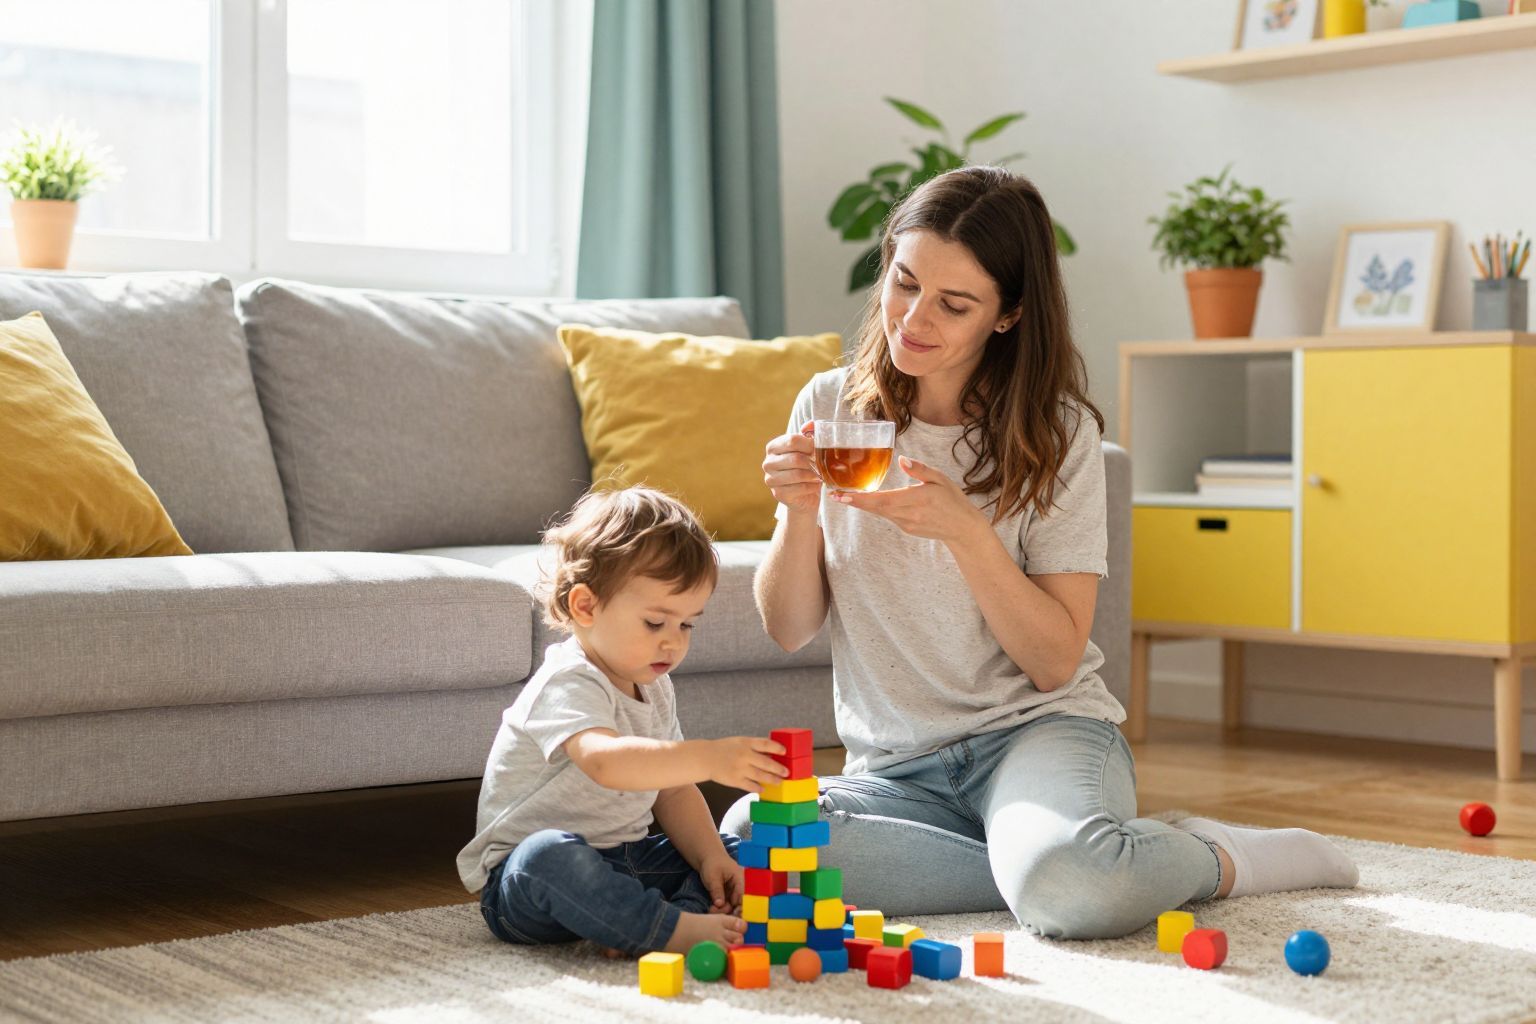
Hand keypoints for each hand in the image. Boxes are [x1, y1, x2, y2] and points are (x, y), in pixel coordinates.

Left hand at [699, 851, 743, 912]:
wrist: (707, 858)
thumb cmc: (712, 864)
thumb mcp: (713, 877)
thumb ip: (717, 890)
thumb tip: (720, 905)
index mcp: (741, 879)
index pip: (745, 895)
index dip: (741, 906)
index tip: (732, 914)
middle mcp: (740, 886)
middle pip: (739, 903)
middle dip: (728, 910)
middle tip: (714, 911)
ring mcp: (734, 891)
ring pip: (732, 906)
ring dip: (723, 911)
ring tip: (711, 910)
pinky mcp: (728, 895)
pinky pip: (727, 905)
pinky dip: (720, 908)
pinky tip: (712, 909)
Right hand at [706, 736, 787, 792]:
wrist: (706, 758)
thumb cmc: (725, 749)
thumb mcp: (739, 742)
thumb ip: (754, 747)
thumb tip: (773, 754)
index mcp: (746, 743)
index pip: (765, 744)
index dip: (777, 747)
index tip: (785, 751)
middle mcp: (744, 755)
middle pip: (766, 762)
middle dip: (778, 768)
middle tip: (787, 772)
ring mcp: (739, 768)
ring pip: (760, 776)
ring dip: (772, 779)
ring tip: (779, 781)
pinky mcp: (735, 780)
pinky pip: (750, 786)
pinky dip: (758, 788)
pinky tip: (763, 789)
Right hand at [763, 423, 820, 514]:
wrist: (804, 494)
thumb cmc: (806, 467)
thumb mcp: (807, 448)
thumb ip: (809, 434)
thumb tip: (811, 424)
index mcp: (773, 447)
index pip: (792, 440)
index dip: (810, 444)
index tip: (819, 448)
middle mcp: (768, 463)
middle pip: (795, 458)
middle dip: (813, 462)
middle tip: (823, 464)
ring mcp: (771, 480)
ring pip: (798, 474)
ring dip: (813, 475)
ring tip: (820, 474)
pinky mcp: (778, 494)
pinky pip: (800, 488)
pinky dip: (812, 486)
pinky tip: (816, 484)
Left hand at [830, 455, 989, 545]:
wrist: (963, 528)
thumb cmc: (953, 500)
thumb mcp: (941, 479)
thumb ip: (920, 470)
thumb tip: (902, 460)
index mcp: (917, 499)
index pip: (882, 500)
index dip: (860, 499)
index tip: (842, 496)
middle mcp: (908, 514)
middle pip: (875, 508)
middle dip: (854, 502)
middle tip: (833, 495)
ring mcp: (906, 524)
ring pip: (880, 513)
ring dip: (863, 505)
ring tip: (844, 496)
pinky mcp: (907, 528)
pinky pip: (888, 516)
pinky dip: (877, 508)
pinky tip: (868, 502)